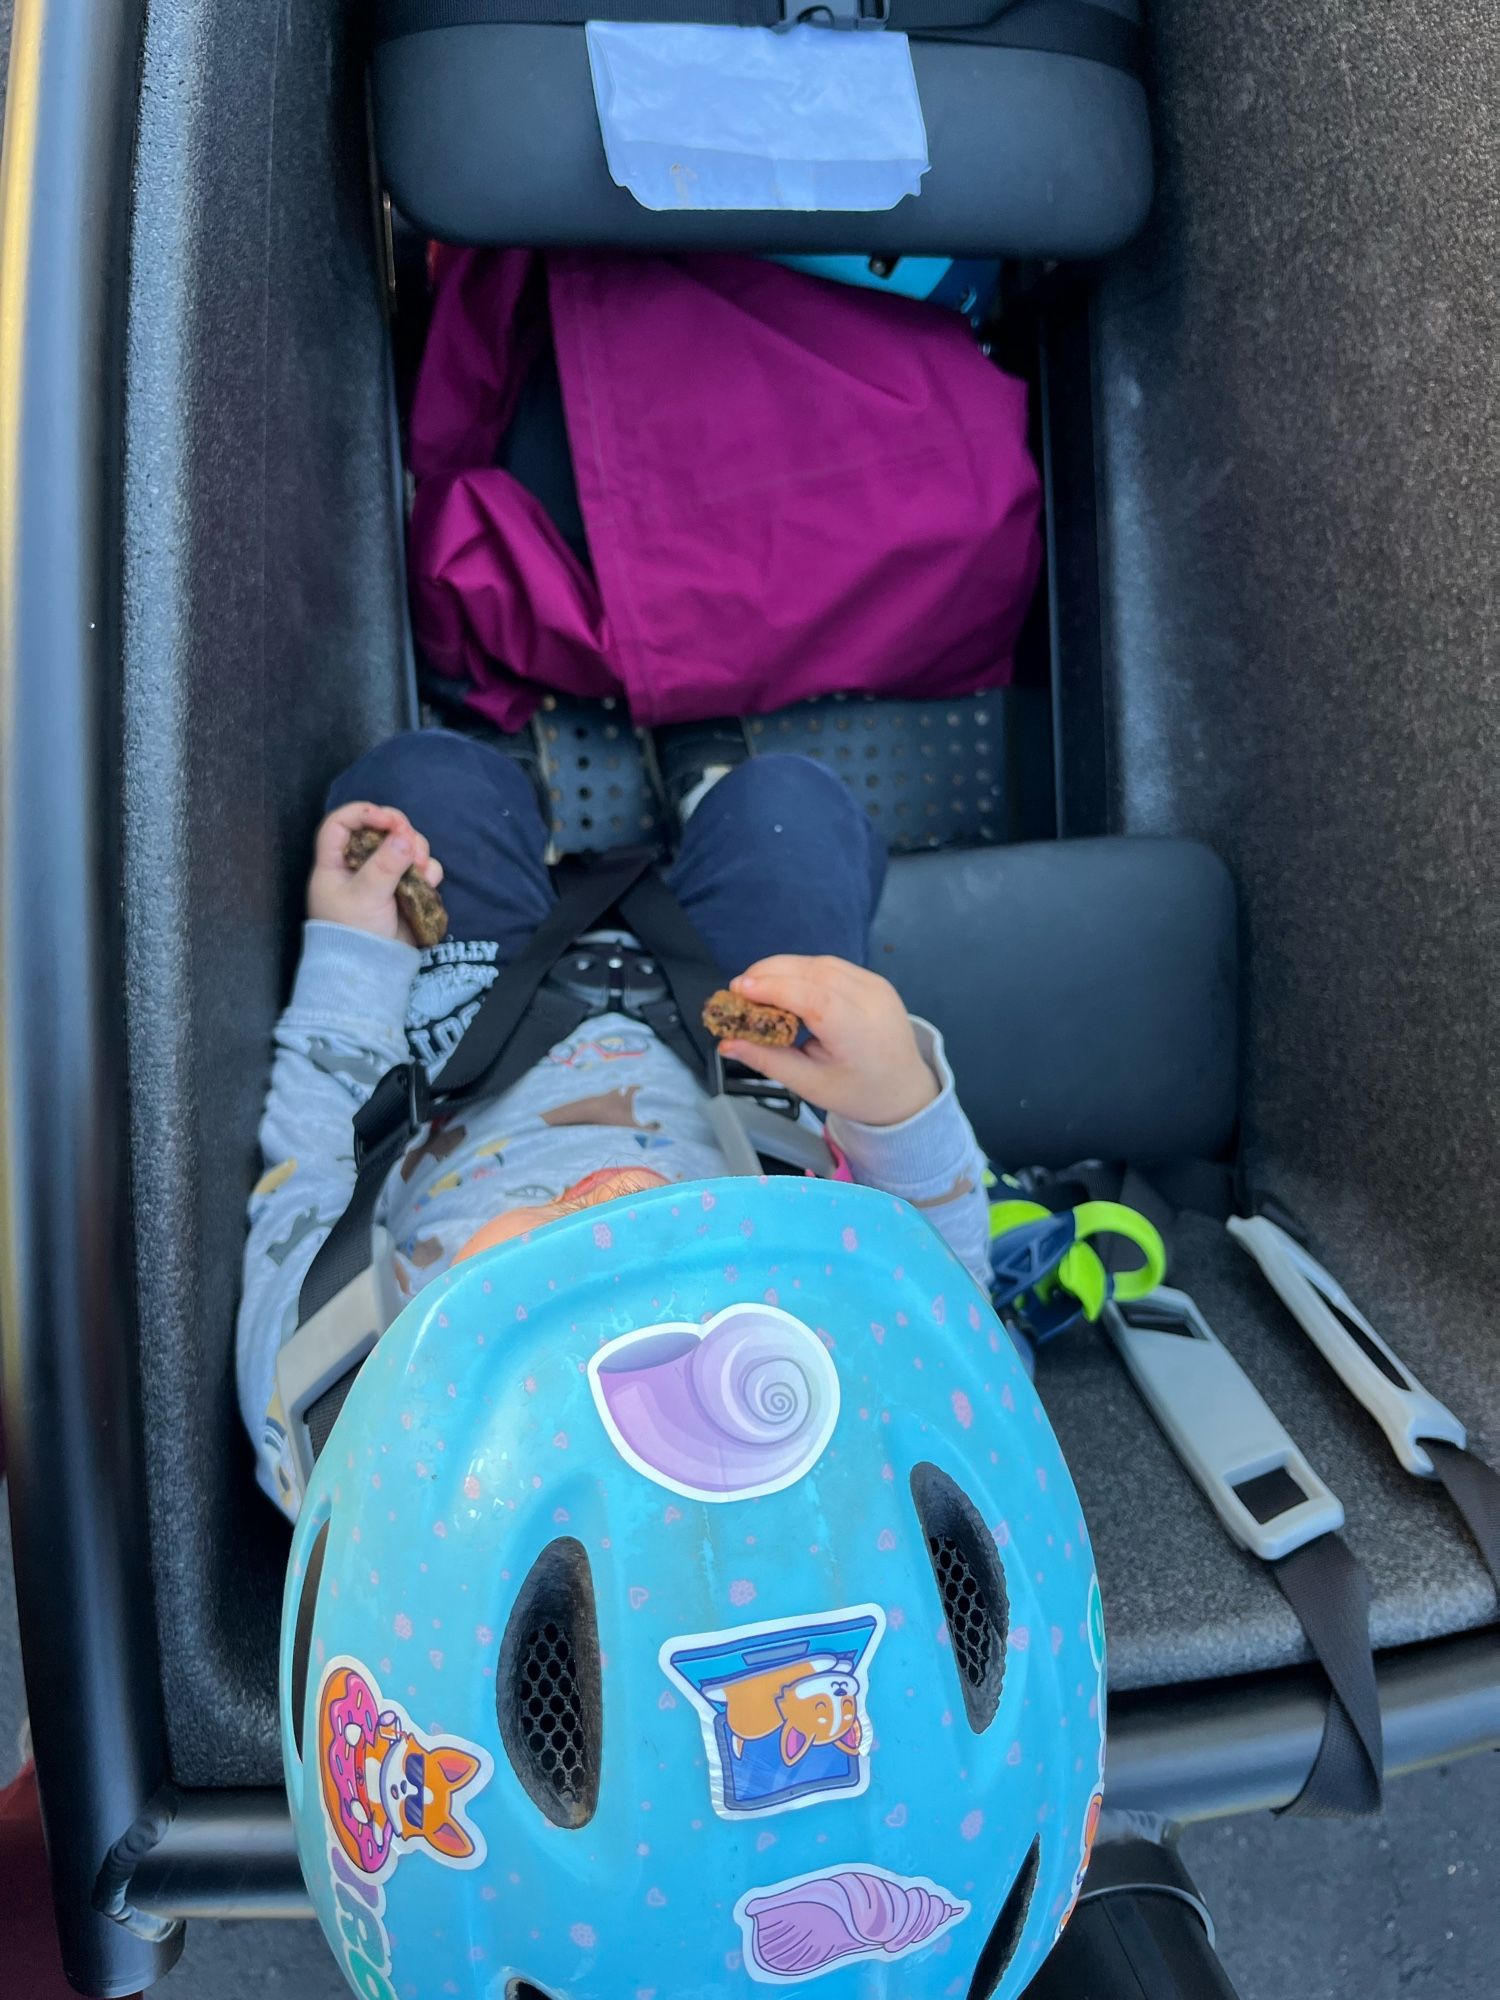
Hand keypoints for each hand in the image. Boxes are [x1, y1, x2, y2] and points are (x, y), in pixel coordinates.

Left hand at [306, 801, 443, 942]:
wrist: (372, 970)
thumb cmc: (356, 933)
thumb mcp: (365, 896)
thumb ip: (384, 865)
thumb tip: (405, 837)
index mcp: (335, 863)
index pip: (340, 824)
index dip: (363, 813)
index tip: (387, 820)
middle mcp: (359, 864)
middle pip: (379, 829)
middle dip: (400, 831)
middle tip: (412, 843)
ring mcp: (384, 876)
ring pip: (404, 846)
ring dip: (417, 851)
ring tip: (421, 868)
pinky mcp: (405, 889)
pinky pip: (421, 869)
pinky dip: (428, 872)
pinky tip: (428, 884)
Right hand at [721, 956, 937, 1126]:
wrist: (905, 1089)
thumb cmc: (857, 1093)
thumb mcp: (810, 1084)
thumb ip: (768, 1059)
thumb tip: (726, 1043)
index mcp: (859, 1031)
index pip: (813, 997)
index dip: (774, 988)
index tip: (737, 989)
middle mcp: (871, 999)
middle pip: (814, 971)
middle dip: (770, 973)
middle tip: (738, 990)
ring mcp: (876, 985)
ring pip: (820, 963)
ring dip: (784, 969)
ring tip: (756, 988)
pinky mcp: (874, 979)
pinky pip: (831, 966)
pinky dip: (802, 970)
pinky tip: (784, 985)